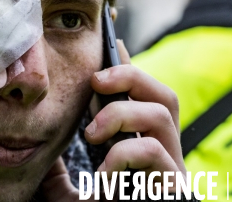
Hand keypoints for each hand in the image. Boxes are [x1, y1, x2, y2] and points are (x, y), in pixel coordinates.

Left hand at [86, 39, 184, 191]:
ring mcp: (173, 170)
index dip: (131, 67)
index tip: (113, 44)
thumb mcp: (80, 186)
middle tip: (95, 82)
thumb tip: (58, 138)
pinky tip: (103, 175)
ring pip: (161, 114)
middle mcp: (165, 153)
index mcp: (146, 147)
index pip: (147, 96)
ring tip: (92, 134)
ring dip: (120, 113)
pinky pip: (153, 151)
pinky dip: (122, 154)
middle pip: (165, 96)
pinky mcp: (174, 187)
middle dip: (130, 76)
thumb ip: (72, 163)